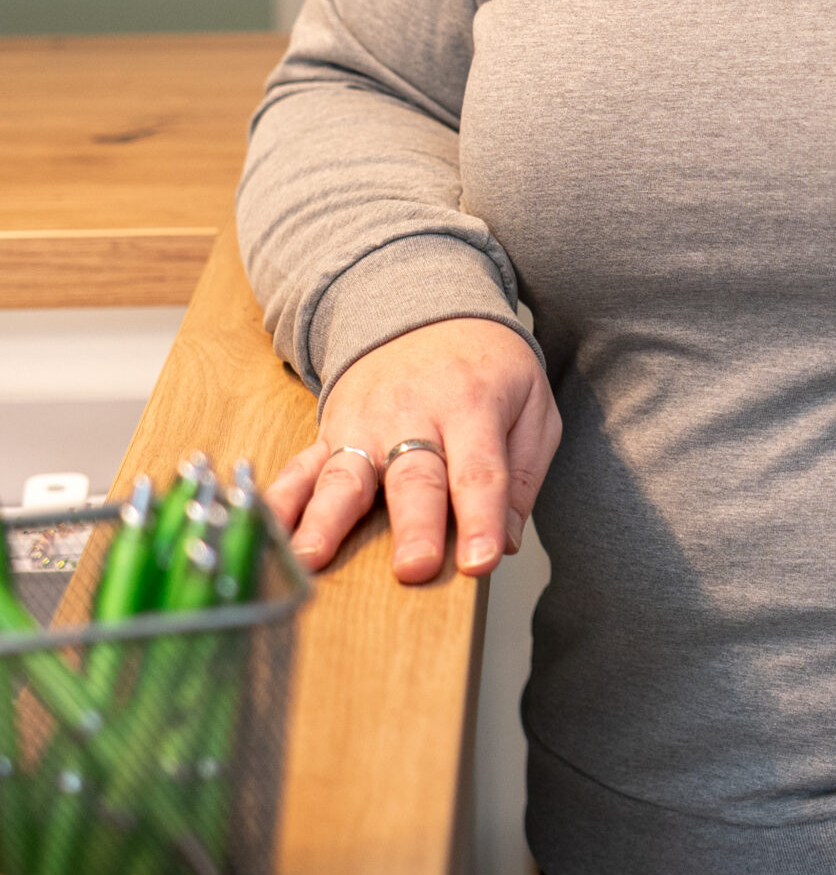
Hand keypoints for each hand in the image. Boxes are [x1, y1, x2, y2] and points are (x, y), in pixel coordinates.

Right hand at [265, 318, 560, 585]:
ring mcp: (364, 423)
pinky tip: (265, 531)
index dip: (481, 518)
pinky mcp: (330, 430)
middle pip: (413, 478)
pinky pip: (301, 468)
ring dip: (328, 520)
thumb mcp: (530, 403)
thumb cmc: (485, 366)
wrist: (424, 306)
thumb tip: (505, 542)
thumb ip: (522, 473)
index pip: (479, 470)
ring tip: (312, 559)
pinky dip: (280, 501)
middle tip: (413, 568)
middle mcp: (413, 414)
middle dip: (413, 526)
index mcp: (471, 405)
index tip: (480, 562)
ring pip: (346, 476)